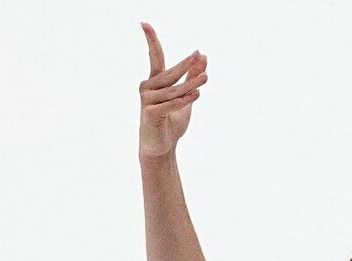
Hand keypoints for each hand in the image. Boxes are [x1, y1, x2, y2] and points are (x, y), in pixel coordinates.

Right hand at [138, 23, 208, 158]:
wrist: (161, 146)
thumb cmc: (171, 121)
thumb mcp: (186, 97)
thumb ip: (192, 77)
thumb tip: (203, 57)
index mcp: (155, 81)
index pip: (154, 57)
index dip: (150, 40)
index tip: (144, 23)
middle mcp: (148, 87)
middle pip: (170, 73)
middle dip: (185, 65)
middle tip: (199, 54)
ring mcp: (147, 100)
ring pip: (174, 90)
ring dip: (191, 84)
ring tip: (206, 78)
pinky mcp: (151, 113)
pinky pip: (171, 104)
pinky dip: (184, 100)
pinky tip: (197, 94)